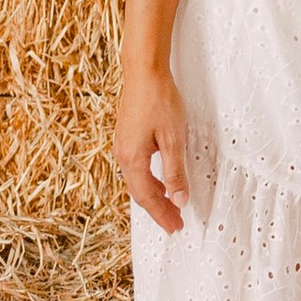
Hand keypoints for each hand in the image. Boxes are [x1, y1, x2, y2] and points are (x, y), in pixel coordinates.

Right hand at [114, 66, 190, 235]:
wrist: (143, 72)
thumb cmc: (159, 101)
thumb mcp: (174, 139)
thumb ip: (175, 172)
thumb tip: (179, 199)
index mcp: (133, 159)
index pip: (148, 197)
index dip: (162, 214)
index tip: (176, 227)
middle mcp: (122, 155)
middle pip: (139, 193)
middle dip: (157, 210)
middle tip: (174, 224)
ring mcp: (121, 146)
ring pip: (136, 182)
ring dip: (153, 196)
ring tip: (169, 207)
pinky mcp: (125, 137)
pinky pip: (135, 169)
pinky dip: (148, 181)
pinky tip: (159, 181)